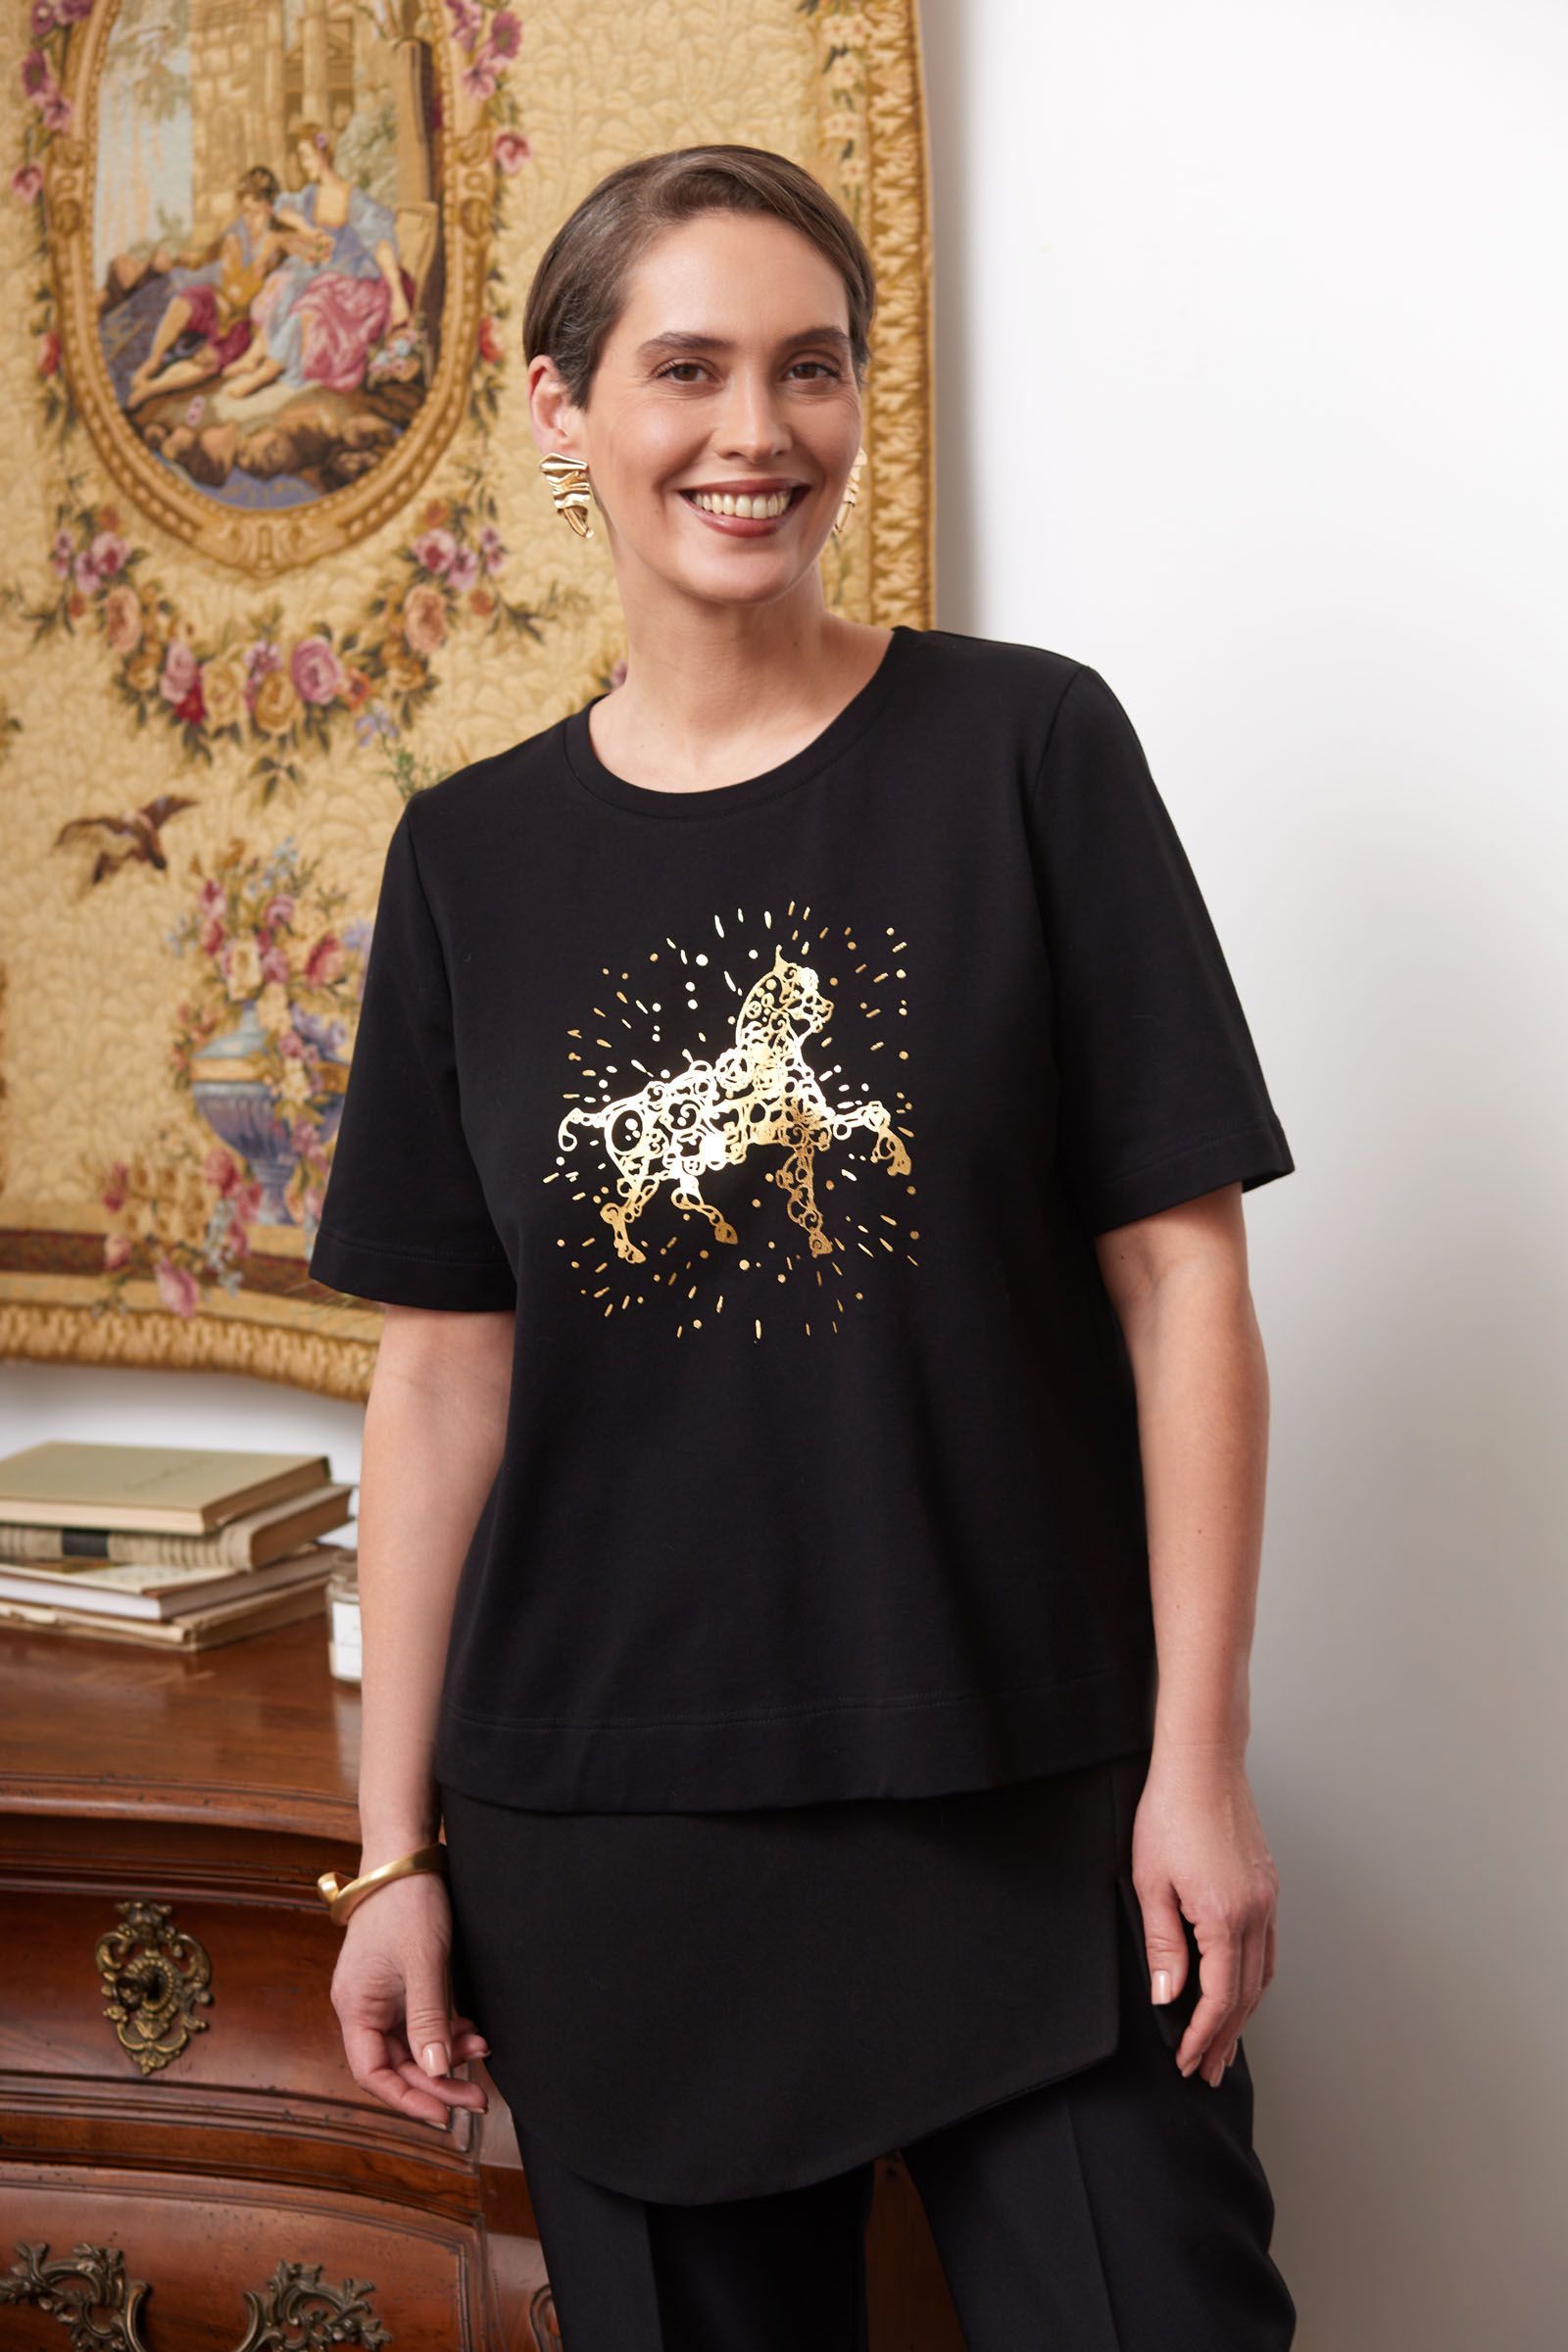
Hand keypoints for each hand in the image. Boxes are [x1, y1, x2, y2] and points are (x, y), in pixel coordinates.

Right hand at [329, 1869, 490, 2127]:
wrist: (407, 1857)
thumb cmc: (408, 1905)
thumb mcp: (424, 1965)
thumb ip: (428, 2021)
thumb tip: (434, 2075)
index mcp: (355, 2008)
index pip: (373, 2074)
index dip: (407, 2099)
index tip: (443, 2115)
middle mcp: (362, 2008)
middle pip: (397, 2064)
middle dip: (436, 2082)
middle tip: (476, 2099)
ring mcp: (381, 1996)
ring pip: (412, 2045)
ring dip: (445, 2055)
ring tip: (482, 2052)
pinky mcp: (400, 1984)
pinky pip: (419, 2023)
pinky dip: (445, 2032)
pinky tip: (471, 2032)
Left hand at [1130, 1746, 1279, 2086]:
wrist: (1203, 1764)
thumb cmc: (1170, 1812)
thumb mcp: (1150, 1881)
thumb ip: (1162, 1945)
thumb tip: (1168, 1995)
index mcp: (1225, 1916)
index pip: (1219, 1997)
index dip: (1202, 2034)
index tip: (1187, 2059)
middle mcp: (1256, 1913)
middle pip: (1247, 1996)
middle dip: (1226, 2038)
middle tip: (1210, 2071)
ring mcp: (1267, 1900)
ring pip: (1263, 1976)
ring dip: (1244, 2016)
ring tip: (1226, 2044)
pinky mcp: (1267, 1887)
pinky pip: (1268, 1948)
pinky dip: (1256, 1980)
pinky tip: (1244, 1991)